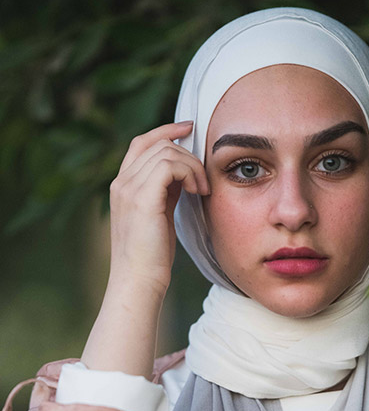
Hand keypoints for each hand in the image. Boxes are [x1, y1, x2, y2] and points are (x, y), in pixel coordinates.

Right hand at [108, 121, 209, 297]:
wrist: (138, 282)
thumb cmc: (152, 258)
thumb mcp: (160, 217)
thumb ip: (166, 193)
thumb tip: (185, 175)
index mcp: (123, 186)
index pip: (142, 143)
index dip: (166, 130)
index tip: (189, 128)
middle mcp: (121, 183)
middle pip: (157, 143)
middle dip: (187, 151)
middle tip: (204, 176)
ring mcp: (129, 188)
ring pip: (166, 151)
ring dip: (192, 166)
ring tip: (201, 190)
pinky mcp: (142, 198)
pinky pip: (169, 164)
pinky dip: (189, 172)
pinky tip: (196, 191)